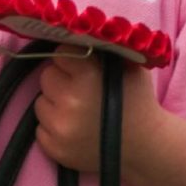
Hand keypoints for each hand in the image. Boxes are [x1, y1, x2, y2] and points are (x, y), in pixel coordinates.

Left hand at [33, 47, 161, 174]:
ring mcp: (60, 128)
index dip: (71, 59)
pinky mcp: (54, 149)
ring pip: (40, 103)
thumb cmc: (138, 101)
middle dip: (61, 80)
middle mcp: (69, 101)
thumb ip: (102, 51)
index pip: (60, 54)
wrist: (145, 146)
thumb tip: (78, 36)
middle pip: (46, 77)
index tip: (80, 66)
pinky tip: (74, 127)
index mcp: (87, 76)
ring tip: (77, 110)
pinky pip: (40, 128)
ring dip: (55, 103)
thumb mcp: (129, 66)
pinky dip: (53, 127)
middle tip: (79, 89)